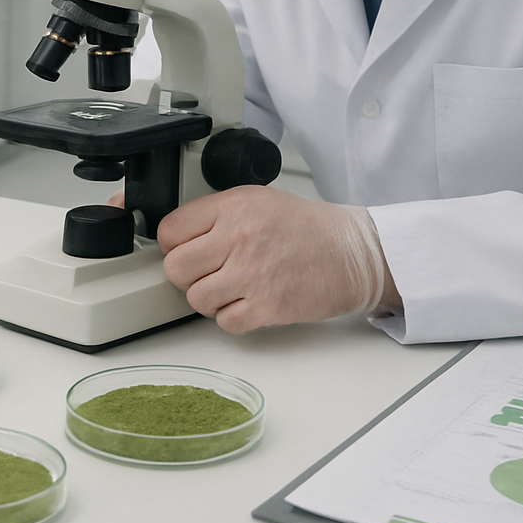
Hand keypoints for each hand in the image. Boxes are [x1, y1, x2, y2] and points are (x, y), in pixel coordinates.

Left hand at [156, 184, 391, 332]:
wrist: (352, 253)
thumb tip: (176, 237)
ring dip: (210, 299)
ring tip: (231, 289)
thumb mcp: (257, 201)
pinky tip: (248, 303)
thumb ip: (216, 215)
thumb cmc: (306, 228)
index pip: (170, 230)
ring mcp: (252, 273)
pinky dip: (233, 318)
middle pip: (176, 268)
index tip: (185, 250)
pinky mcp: (267, 305)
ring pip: (196, 299)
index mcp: (233, 206)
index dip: (174, 245)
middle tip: (207, 273)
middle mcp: (238, 237)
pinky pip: (225, 322)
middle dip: (187, 275)